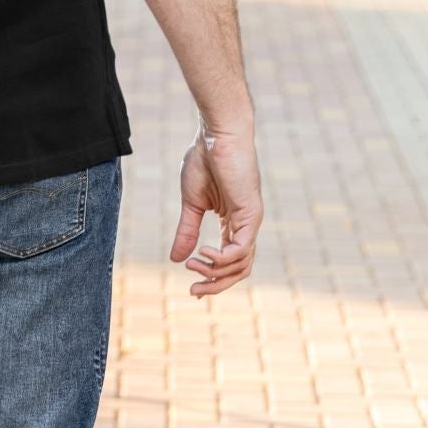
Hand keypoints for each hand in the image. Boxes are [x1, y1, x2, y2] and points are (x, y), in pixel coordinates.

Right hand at [170, 126, 261, 297]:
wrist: (216, 135)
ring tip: (193, 264)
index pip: (228, 261)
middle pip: (239, 270)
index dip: (211, 278)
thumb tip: (176, 259)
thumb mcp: (191, 204)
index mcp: (232, 223)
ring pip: (242, 264)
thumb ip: (187, 231)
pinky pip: (241, 249)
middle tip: (194, 292)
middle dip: (216, 285)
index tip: (190, 286)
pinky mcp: (251, 214)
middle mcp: (245, 226)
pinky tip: (203, 252)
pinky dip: (222, 258)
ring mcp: (251, 221)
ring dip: (216, 272)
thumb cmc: (205, 161)